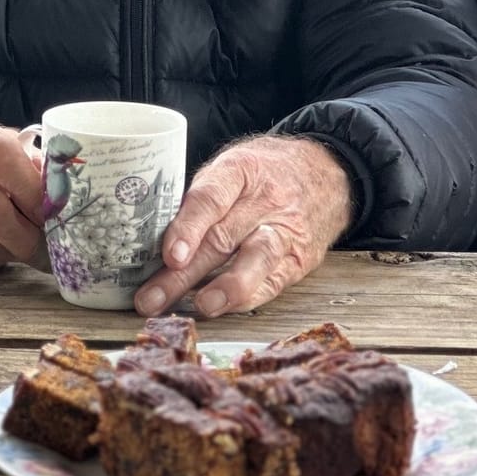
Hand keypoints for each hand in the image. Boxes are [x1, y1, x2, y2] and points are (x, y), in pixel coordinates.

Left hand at [135, 136, 352, 318]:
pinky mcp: (300, 257)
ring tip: (201, 306)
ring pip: (256, 260)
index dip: (188, 228)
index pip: (211, 198)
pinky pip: (274, 280)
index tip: (170, 255)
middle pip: (222, 238)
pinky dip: (248, 297)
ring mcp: (286, 230)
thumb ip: (199, 200)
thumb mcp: (231, 167)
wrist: (325, 171)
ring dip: (226, 288)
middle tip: (151, 298)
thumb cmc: (263, 172)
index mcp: (240, 170)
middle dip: (182, 274)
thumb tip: (152, 242)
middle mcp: (266, 200)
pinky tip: (223, 308)